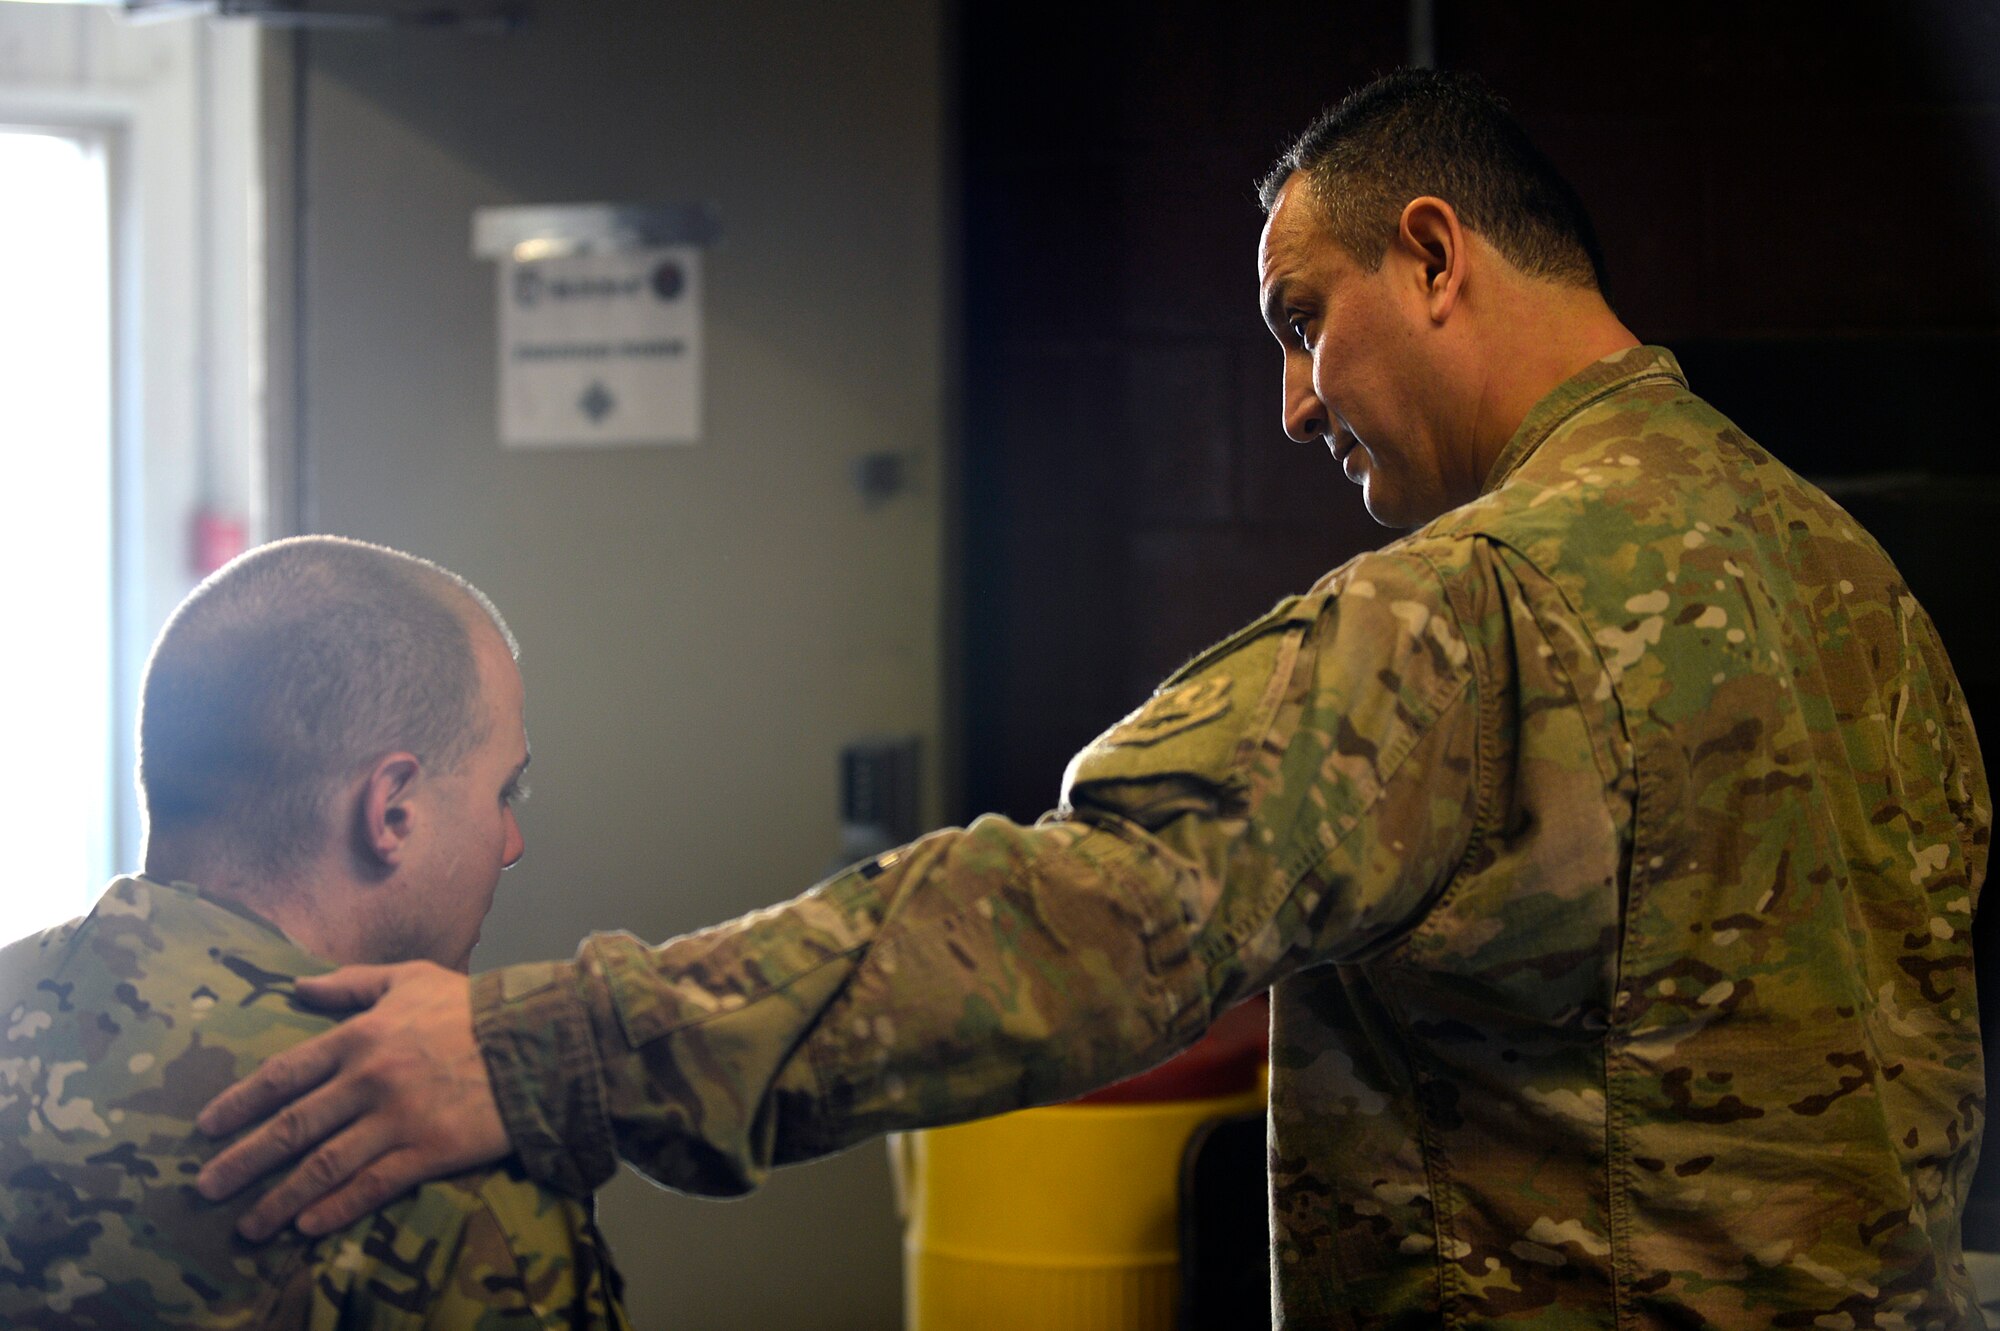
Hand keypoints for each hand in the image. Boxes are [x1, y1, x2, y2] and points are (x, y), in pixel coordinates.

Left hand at [195, 961, 509, 1240]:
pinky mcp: (429, 1151)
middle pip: (293, 1126)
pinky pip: (372, 1186)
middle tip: (206, 1187)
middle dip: (244, 1160)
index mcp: (360, 1036)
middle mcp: (369, 1080)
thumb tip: (299, 985)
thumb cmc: (473, 1007)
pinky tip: (308, 1226)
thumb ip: (352, 982)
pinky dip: (337, 1208)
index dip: (240, 1103)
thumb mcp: (411, 978)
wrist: (538, 1040)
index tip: (206, 1127)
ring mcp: (398, 1119)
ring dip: (281, 1198)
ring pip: (324, 1165)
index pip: (284, 1074)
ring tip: (250, 1225)